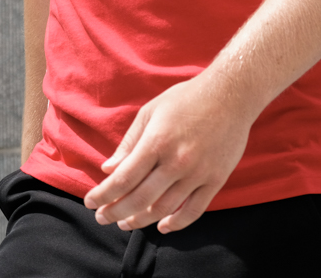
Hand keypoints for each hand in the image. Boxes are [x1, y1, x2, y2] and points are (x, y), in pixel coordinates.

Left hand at [83, 69, 253, 233]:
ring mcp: (197, 173)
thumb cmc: (186, 99)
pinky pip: (194, 211)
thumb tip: (109, 169)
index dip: (104, 195)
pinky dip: (176, 224)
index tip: (90, 203)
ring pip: (164, 209)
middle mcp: (176, 161)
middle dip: (116, 212)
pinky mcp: (215, 180)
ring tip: (126, 223)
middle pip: (140, 199)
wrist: (230, 94)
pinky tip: (162, 226)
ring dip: (141, 220)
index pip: (123, 179)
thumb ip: (130, 142)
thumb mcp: (151, 111)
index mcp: (156, 141)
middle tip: (102, 219)